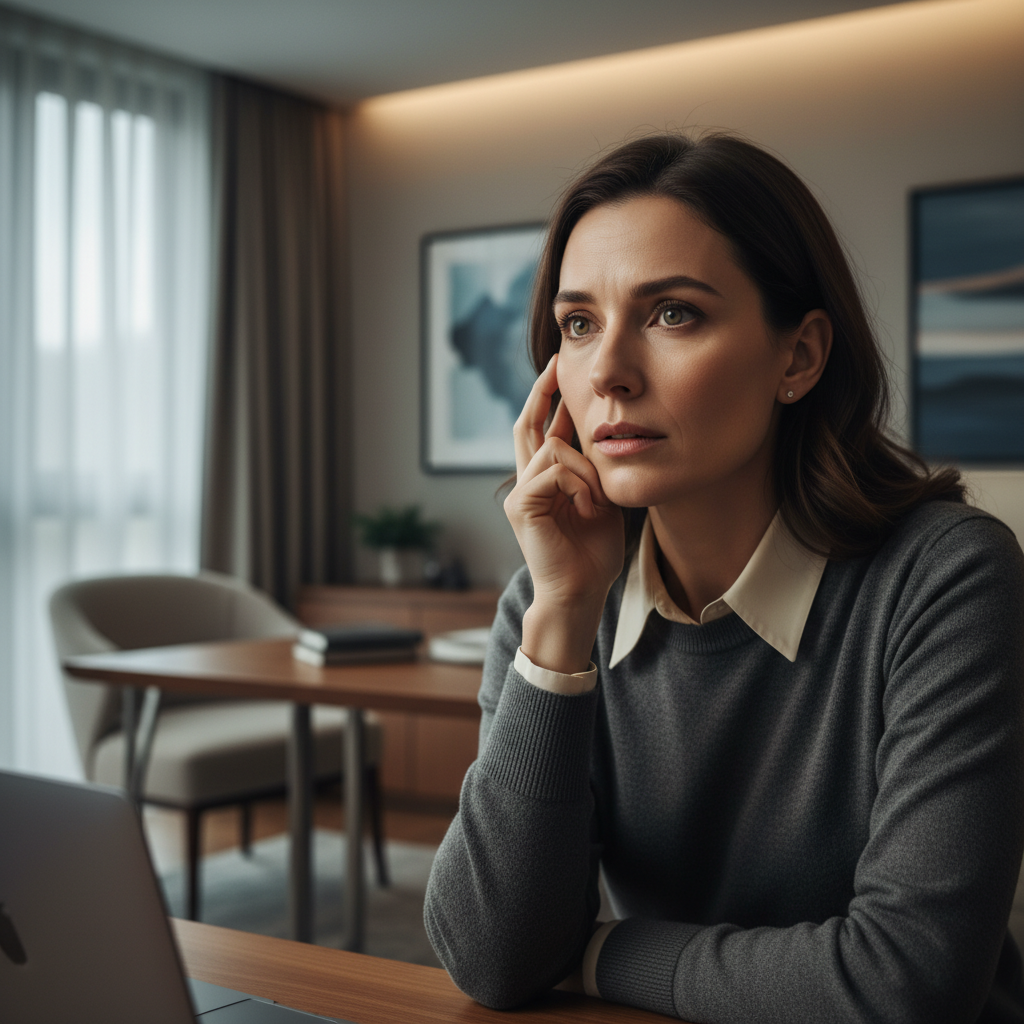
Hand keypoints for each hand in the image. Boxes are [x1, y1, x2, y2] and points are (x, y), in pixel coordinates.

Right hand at [504, 355, 623, 673]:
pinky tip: (586, 507)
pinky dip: (577, 485)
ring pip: (553, 448)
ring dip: (585, 470)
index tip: (560, 370)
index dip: (548, 400)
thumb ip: (592, 471)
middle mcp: (526, 482)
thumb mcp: (600, 500)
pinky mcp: (521, 505)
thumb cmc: (592, 554)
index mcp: (545, 481)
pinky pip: (554, 471)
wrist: (580, 592)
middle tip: (556, 366)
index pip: (541, 430)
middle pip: (526, 425)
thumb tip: (599, 435)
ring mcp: (520, 493)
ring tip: (596, 501)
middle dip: (541, 393)